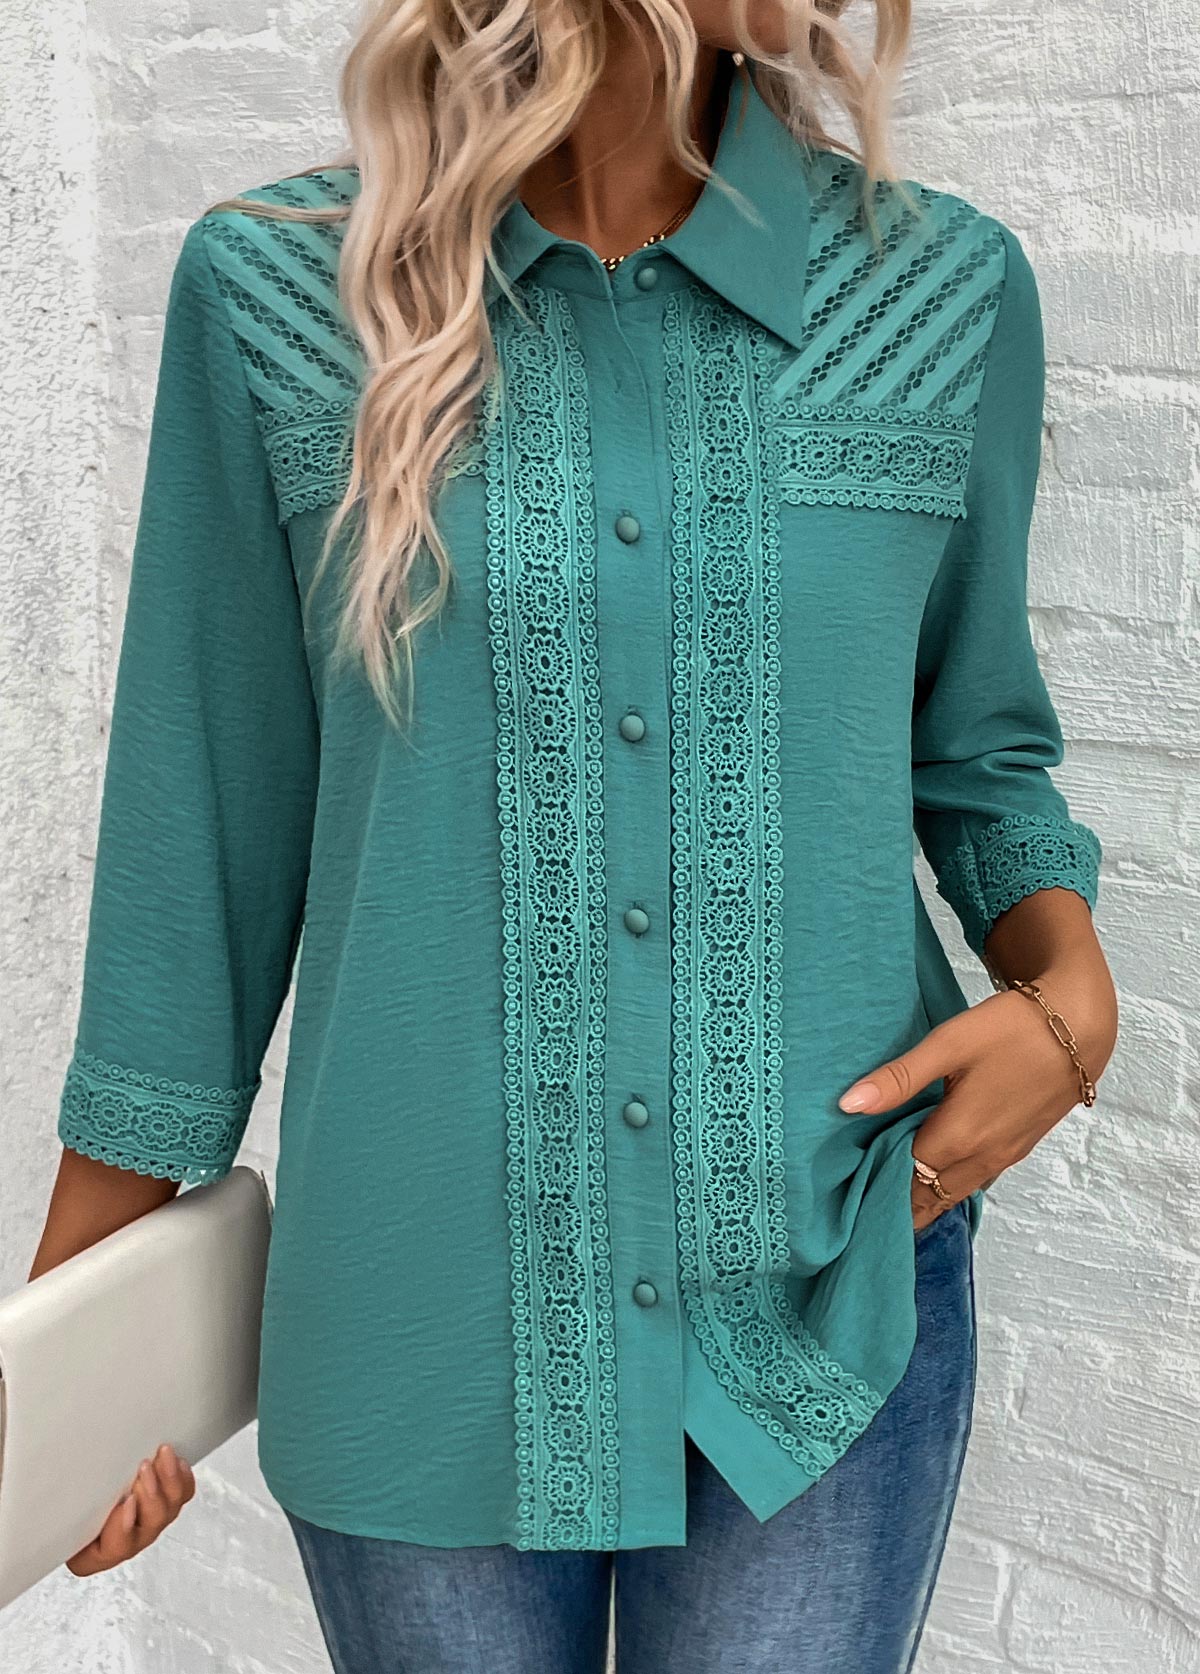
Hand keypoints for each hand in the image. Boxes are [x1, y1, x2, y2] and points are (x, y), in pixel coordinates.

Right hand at [65, 1444, 195, 1576]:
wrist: (84, 1498)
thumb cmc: (65, 1511)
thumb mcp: (58, 1514)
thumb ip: (56, 1509)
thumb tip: (25, 1494)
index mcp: (94, 1555)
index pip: (114, 1548)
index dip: (122, 1528)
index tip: (125, 1504)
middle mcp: (125, 1542)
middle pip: (148, 1527)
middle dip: (149, 1496)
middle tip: (142, 1470)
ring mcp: (148, 1524)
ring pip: (168, 1510)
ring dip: (167, 1482)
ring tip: (161, 1457)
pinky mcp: (165, 1503)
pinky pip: (181, 1495)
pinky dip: (181, 1478)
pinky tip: (176, 1461)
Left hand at [837, 968, 1116, 1231]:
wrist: (1080, 1028)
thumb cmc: (1012, 1030)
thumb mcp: (950, 1044)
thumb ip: (899, 1078)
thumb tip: (846, 1105)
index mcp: (958, 1137)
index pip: (903, 1181)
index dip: (872, 1188)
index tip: (842, 1192)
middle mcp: (981, 1159)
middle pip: (928, 1199)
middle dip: (893, 1205)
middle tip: (855, 1203)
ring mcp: (1004, 1158)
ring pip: (952, 1194)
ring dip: (920, 1199)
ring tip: (882, 1195)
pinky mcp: (1017, 1150)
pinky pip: (973, 1182)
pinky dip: (945, 1186)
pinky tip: (928, 1173)